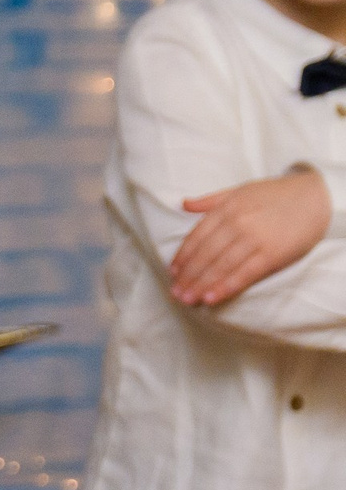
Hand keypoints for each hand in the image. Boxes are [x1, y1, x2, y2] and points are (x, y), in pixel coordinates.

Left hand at [171, 167, 329, 305]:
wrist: (316, 197)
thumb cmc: (276, 195)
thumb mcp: (240, 190)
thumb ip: (210, 200)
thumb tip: (183, 204)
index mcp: (226, 209)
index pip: (196, 237)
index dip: (183, 257)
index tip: (173, 272)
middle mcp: (237, 224)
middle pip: (205, 255)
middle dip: (188, 276)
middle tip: (175, 293)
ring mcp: (254, 240)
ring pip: (221, 267)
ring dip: (201, 285)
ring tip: (187, 299)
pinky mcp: (272, 254)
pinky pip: (244, 274)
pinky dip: (226, 287)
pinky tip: (211, 298)